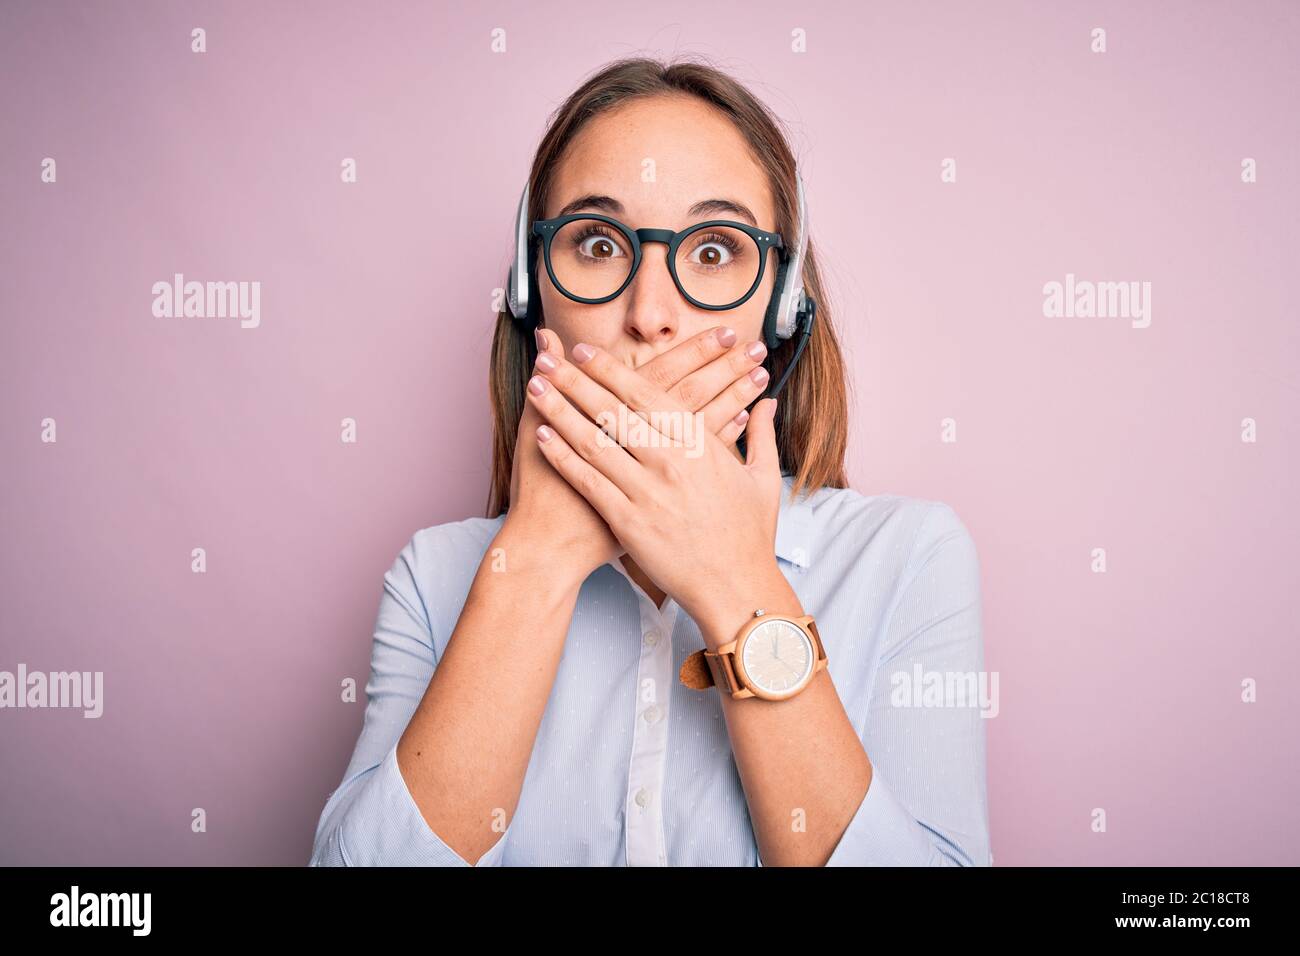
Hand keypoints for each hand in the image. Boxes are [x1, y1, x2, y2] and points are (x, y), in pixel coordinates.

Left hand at [505, 326, 770, 581]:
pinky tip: (541, 438)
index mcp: (699, 443)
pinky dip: (562, 457)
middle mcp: (670, 460)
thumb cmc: (750, 536)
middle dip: (575, 380)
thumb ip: (761, 435)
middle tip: (547, 361)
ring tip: (535, 389)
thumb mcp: (763, 479)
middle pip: (612, 409)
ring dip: (560, 411)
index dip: (609, 370)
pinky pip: (588, 481)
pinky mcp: (628, 522)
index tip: (584, 351)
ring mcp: (647, 490)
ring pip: (593, 440)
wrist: (736, 587)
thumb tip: (768, 403)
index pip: (646, 394)